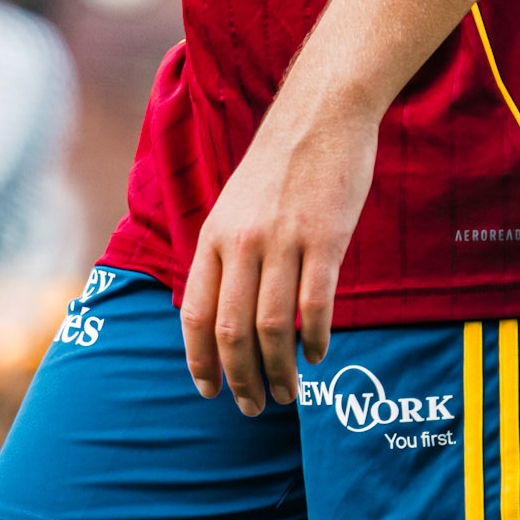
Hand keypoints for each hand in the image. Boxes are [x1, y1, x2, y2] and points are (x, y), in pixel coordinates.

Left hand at [180, 91, 377, 415]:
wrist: (321, 113)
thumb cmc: (280, 163)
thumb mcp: (235, 204)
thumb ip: (227, 253)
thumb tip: (225, 312)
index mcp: (214, 234)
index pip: (195, 313)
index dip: (200, 359)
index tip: (209, 390)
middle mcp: (241, 241)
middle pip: (231, 330)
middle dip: (239, 379)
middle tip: (252, 406)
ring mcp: (283, 240)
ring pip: (272, 328)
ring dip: (278, 371)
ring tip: (287, 394)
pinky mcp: (325, 239)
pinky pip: (315, 305)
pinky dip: (315, 341)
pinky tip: (318, 355)